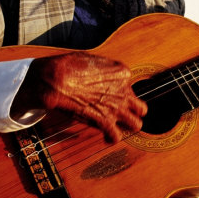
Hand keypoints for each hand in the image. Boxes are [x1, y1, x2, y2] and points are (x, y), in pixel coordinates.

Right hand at [11, 52, 146, 142]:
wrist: (57, 79)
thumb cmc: (68, 66)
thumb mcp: (91, 59)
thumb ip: (103, 69)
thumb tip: (100, 74)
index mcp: (122, 73)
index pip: (130, 86)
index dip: (120, 91)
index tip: (110, 94)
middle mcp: (124, 91)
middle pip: (141, 107)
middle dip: (133, 111)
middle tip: (123, 113)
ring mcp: (116, 108)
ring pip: (136, 124)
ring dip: (127, 127)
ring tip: (119, 127)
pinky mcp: (105, 121)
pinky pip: (116, 136)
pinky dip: (111, 138)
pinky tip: (106, 137)